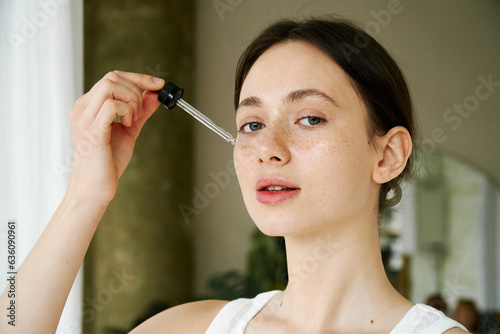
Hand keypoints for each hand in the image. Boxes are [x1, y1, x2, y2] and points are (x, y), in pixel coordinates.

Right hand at [67, 71, 163, 203]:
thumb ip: (141, 111)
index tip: (159, 84)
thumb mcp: (129, 130)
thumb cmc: (108, 161)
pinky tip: (126, 126)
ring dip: (131, 100)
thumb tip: (155, 94)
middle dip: (137, 89)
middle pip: (112, 77)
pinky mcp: (92, 131)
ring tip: (133, 120)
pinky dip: (126, 112)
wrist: (95, 187)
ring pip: (110, 86)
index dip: (139, 78)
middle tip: (141, 112)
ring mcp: (84, 118)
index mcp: (88, 106)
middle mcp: (83, 108)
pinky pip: (111, 106)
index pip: (112, 77)